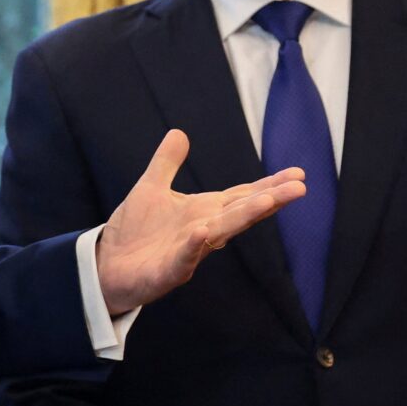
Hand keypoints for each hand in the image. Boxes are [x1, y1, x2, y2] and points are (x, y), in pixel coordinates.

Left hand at [92, 130, 306, 315]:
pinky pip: (183, 258)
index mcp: (203, 212)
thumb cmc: (135, 233)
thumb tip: (179, 133)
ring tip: (269, 201)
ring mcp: (188, 253)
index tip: (298, 175)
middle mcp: (202, 232)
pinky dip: (193, 246)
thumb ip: (167, 163)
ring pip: (221, 233)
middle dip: (269, 200)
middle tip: (300, 188)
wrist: (106, 268)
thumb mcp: (151, 189)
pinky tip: (203, 232)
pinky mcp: (167, 272)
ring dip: (244, 218)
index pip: (241, 196)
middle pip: (241, 213)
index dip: (269, 185)